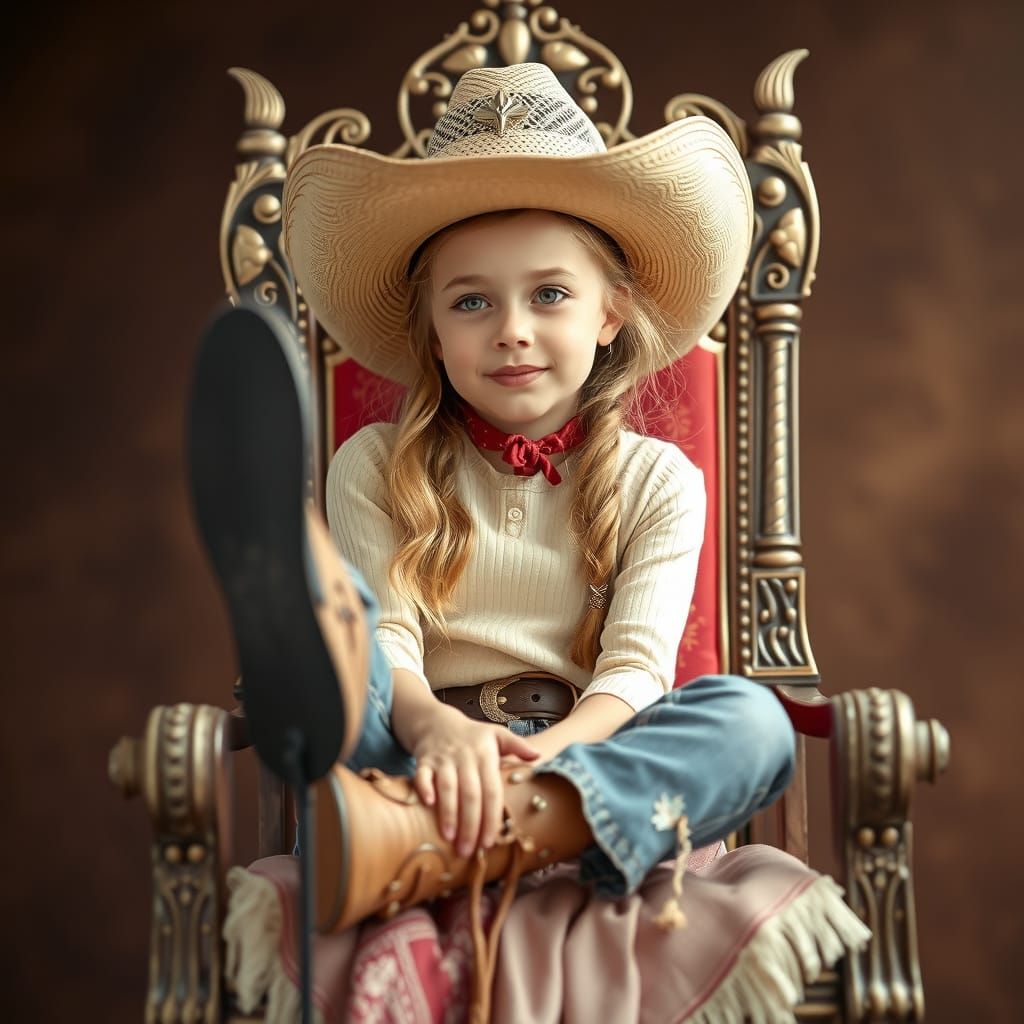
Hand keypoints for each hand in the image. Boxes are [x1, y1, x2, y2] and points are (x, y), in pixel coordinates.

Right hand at [411, 704, 539, 857]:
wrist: (437, 722)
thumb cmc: (472, 736)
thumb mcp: (497, 734)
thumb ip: (517, 746)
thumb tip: (538, 757)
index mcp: (485, 755)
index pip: (492, 790)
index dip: (491, 817)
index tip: (490, 841)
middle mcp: (465, 757)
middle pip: (470, 793)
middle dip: (470, 824)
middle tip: (468, 851)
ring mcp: (443, 759)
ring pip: (447, 787)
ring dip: (448, 813)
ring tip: (449, 838)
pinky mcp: (424, 760)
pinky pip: (422, 775)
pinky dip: (424, 788)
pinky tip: (427, 805)